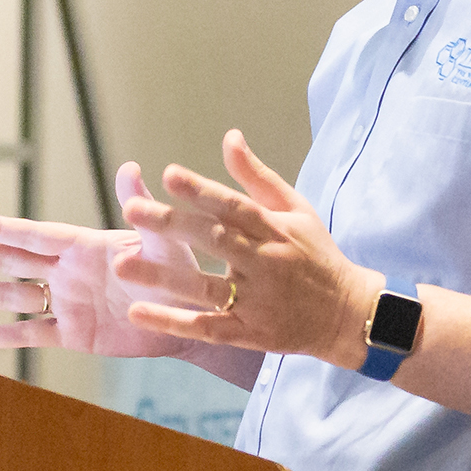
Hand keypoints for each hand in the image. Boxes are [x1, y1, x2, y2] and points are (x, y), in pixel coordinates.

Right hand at [0, 162, 227, 354]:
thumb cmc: (182, 271)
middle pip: (8, 260)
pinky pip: (28, 335)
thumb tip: (131, 168)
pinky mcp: (72, 334)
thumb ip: (141, 211)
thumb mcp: (162, 240)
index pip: (32, 235)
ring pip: (8, 296)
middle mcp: (66, 270)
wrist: (194, 316)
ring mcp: (65, 302)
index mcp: (82, 245)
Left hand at [116, 129, 377, 367]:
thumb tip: (229, 136)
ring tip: (121, 266)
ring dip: (162, 277)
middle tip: (130, 210)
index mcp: (273, 229)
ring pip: (204, 288)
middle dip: (171, 225)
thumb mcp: (295, 209)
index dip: (201, 191)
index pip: (233, 206)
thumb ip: (256, 177)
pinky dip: (173, 322)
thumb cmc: (316, 254)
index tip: (168, 175)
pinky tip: (138, 313)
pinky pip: (208, 328)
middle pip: (213, 240)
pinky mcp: (251, 333)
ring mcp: (257, 301)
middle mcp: (264, 263)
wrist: (349, 315)